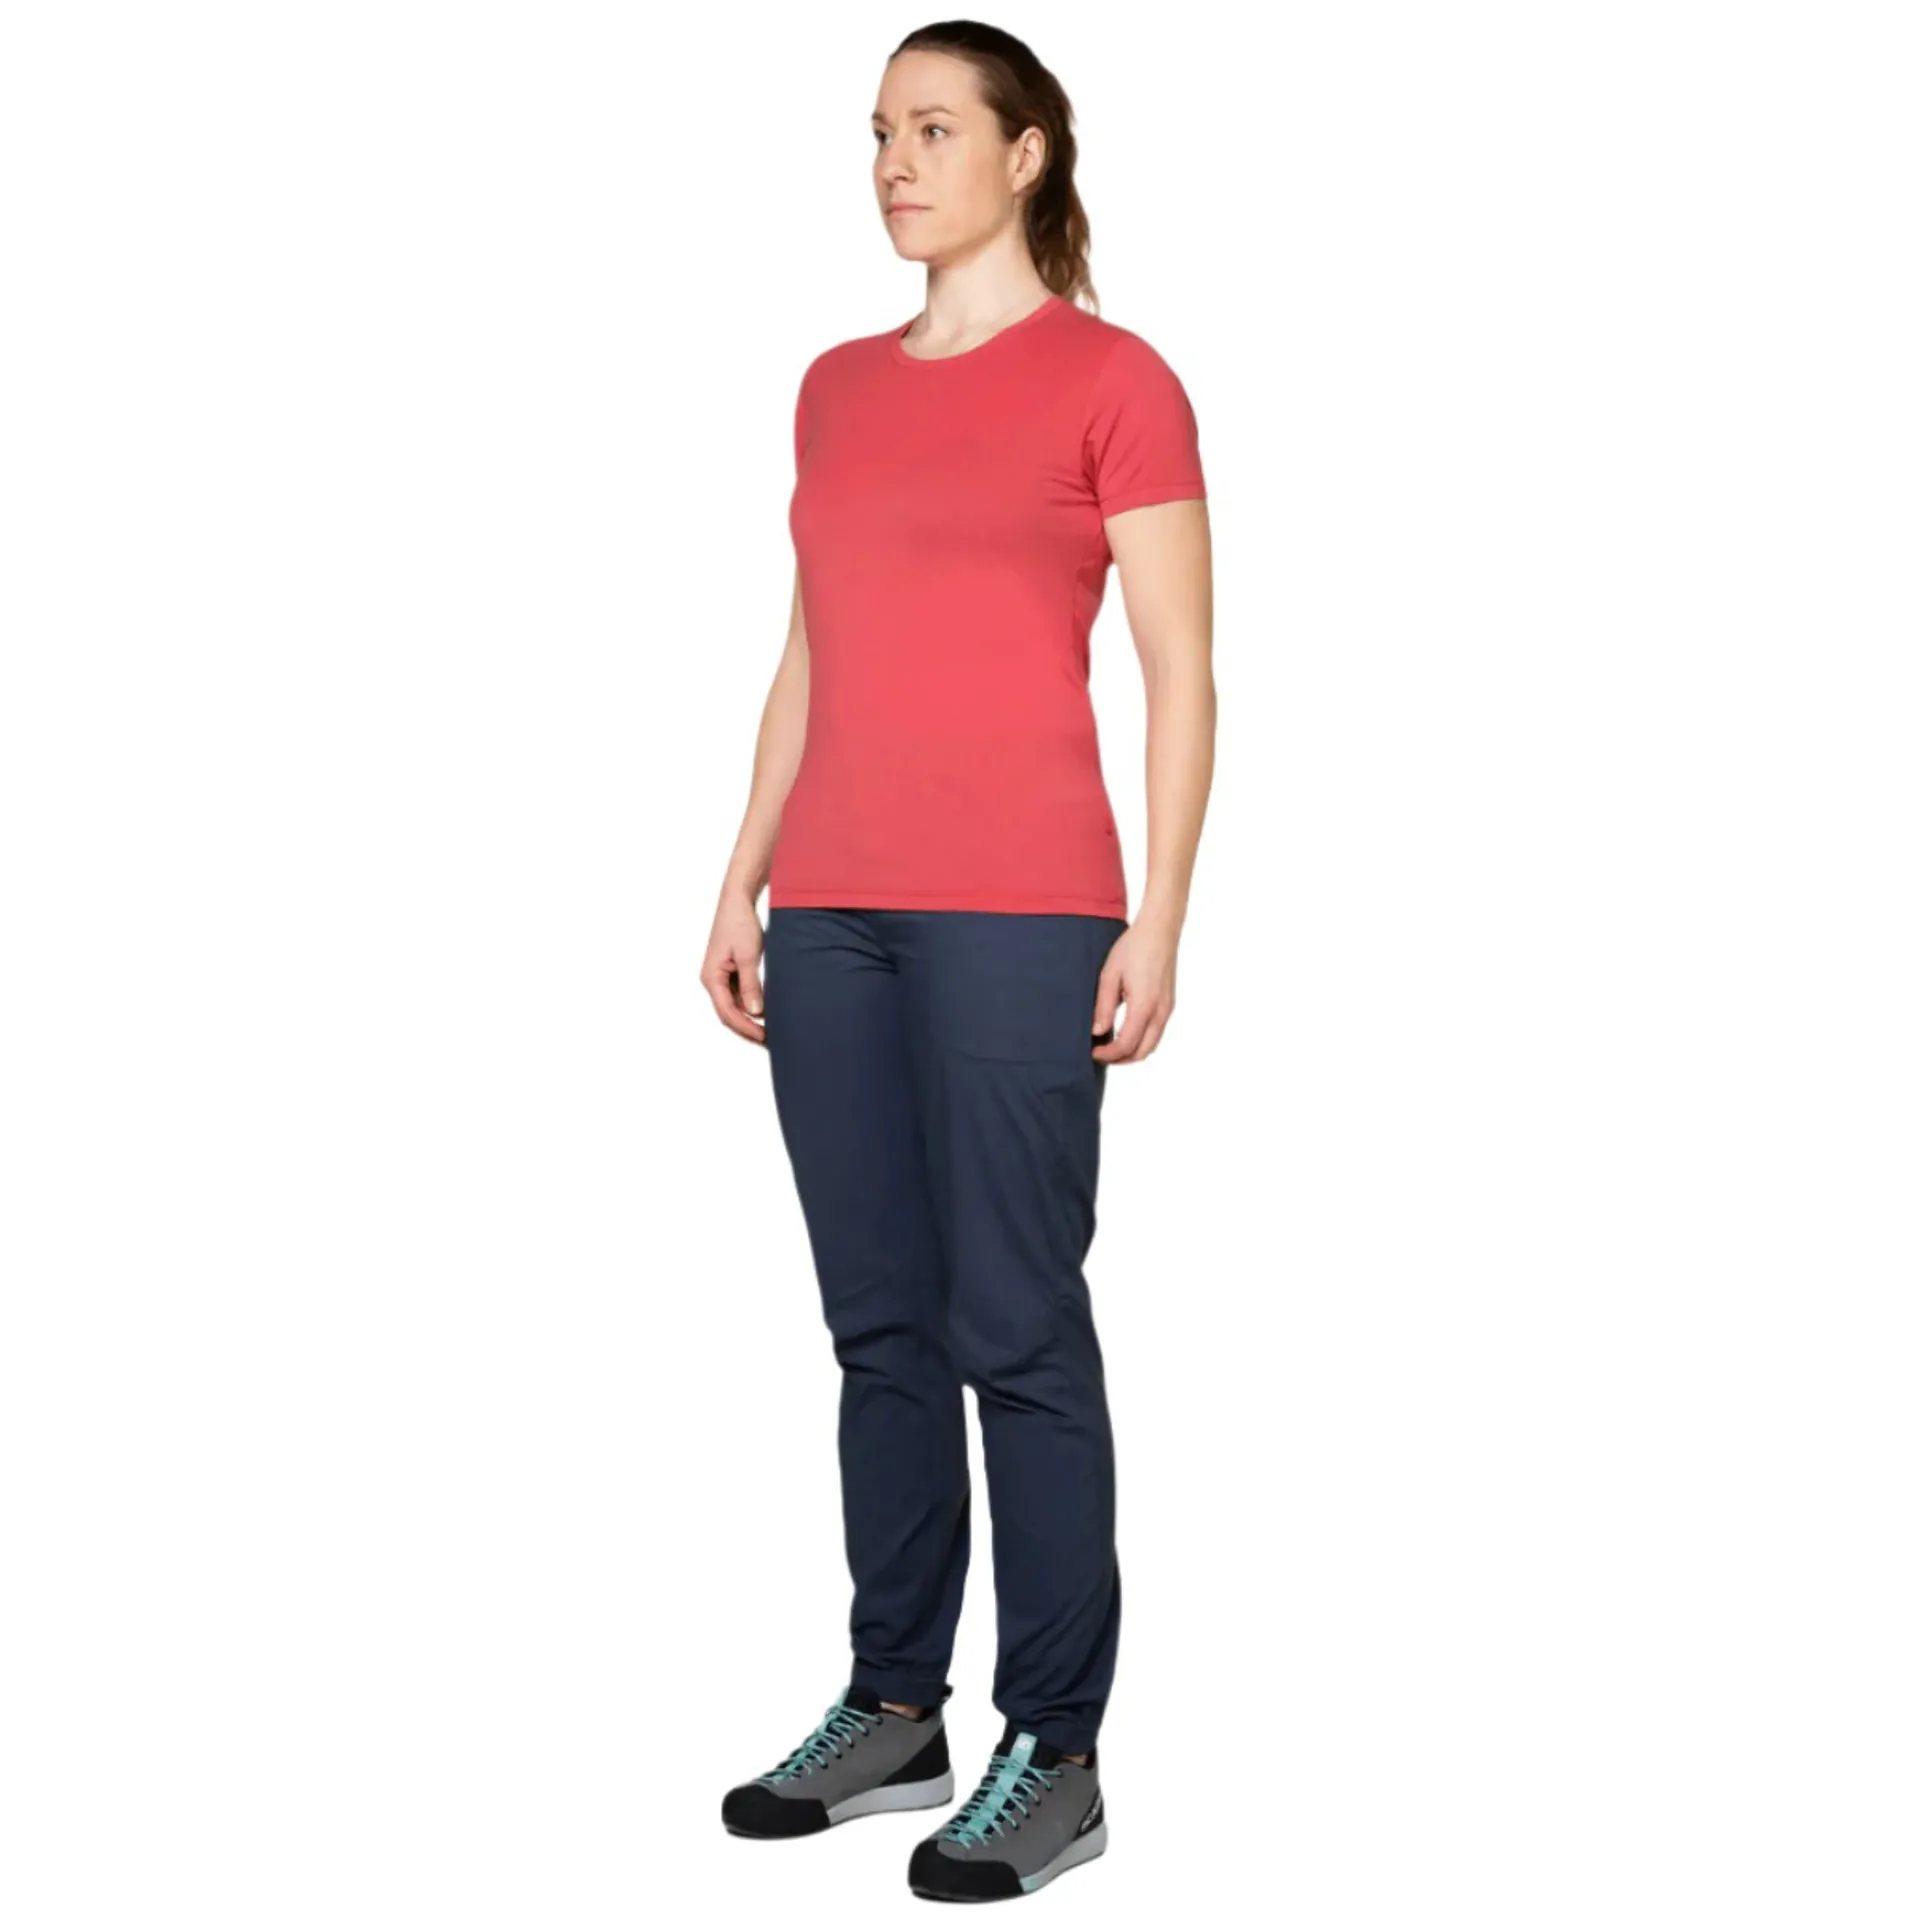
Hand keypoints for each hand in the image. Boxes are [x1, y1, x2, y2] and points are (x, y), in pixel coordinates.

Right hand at [701, 890, 766, 1044]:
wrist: (738, 901)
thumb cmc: (739, 923)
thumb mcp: (748, 956)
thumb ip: (751, 986)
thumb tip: (755, 1013)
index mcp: (711, 978)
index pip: (727, 1012)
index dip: (745, 1028)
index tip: (764, 1037)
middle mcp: (713, 980)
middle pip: (728, 1014)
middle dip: (747, 1029)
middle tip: (769, 1041)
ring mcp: (721, 977)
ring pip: (735, 1006)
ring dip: (750, 1019)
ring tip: (771, 1029)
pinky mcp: (730, 972)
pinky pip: (739, 995)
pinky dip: (752, 1005)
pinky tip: (767, 1011)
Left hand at [1091, 912, 1178, 1063]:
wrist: (1159, 930)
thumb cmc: (1133, 948)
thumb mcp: (1110, 976)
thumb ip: (1104, 1006)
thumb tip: (1098, 1031)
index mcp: (1144, 1007)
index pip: (1126, 1045)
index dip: (1109, 1054)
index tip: (1093, 1052)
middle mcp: (1160, 1012)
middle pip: (1143, 1052)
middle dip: (1121, 1059)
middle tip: (1101, 1054)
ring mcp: (1167, 1008)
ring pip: (1152, 1044)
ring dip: (1133, 1051)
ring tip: (1111, 1046)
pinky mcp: (1169, 1003)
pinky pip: (1157, 1032)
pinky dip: (1142, 1040)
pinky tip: (1126, 1032)